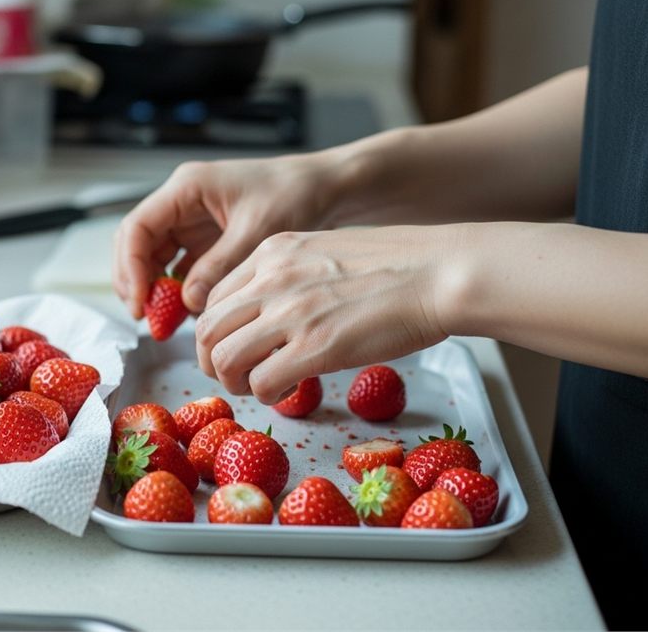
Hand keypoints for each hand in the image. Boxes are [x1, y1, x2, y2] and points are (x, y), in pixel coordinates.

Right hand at [113, 151, 365, 317]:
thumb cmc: (295, 194)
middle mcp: (182, 203)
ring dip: (154, 289)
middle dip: (135, 281)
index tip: (139, 301)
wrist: (326, 187)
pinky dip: (178, 290)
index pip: (137, 227)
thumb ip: (219, 266)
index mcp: (187, 188)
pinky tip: (186, 313)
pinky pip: (180, 267)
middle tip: (145, 317)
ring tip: (162, 321)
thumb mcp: (256, 232)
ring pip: (154, 258)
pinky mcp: (206, 240)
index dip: (130, 266)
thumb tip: (188, 301)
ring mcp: (193, 222)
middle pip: (137, 244)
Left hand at [194, 225, 466, 403]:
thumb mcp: (326, 252)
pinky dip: (266, 395)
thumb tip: (272, 312)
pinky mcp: (316, 346)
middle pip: (207, 329)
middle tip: (235, 376)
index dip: (217, 330)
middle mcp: (272, 278)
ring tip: (257, 388)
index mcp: (273, 251)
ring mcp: (291, 312)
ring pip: (224, 358)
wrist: (440, 272)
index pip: (214, 296)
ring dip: (233, 382)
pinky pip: (262, 382)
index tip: (233, 347)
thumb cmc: (398, 266)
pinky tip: (287, 392)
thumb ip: (291, 276)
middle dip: (212, 361)